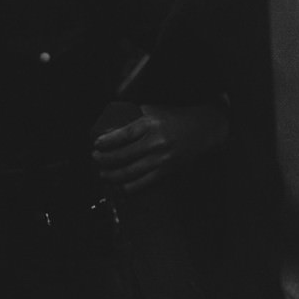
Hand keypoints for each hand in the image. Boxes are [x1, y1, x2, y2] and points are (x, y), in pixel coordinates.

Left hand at [92, 102, 227, 193]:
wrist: (203, 130)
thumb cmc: (177, 118)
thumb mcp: (154, 110)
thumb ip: (134, 116)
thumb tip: (112, 125)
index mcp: (151, 125)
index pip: (123, 135)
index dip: (107, 142)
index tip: (96, 144)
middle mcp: (155, 143)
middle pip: (123, 156)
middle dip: (104, 160)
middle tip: (95, 158)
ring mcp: (161, 159)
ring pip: (130, 173)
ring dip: (112, 176)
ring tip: (103, 174)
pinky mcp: (165, 172)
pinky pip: (142, 184)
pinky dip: (127, 188)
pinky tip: (118, 186)